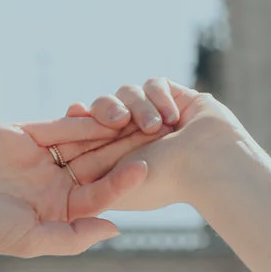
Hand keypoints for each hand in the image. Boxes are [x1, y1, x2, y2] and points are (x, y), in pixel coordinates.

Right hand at [0, 109, 159, 257]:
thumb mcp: (33, 239)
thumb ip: (75, 235)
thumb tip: (118, 228)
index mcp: (60, 210)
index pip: (99, 194)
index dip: (123, 181)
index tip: (146, 167)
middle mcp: (55, 183)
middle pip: (98, 164)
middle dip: (124, 150)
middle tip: (155, 135)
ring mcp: (41, 158)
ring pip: (84, 142)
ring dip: (109, 131)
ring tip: (137, 117)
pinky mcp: (26, 134)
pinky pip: (60, 126)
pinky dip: (81, 120)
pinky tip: (105, 111)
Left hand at [46, 80, 260, 214]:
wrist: (209, 166)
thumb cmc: (163, 182)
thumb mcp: (114, 189)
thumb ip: (87, 183)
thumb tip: (61, 176)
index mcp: (119, 156)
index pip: (88, 130)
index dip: (79, 119)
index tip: (74, 112)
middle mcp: (136, 135)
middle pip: (105, 107)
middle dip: (108, 110)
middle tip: (118, 121)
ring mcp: (155, 116)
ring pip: (127, 92)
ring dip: (140, 108)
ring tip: (157, 128)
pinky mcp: (175, 99)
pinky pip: (153, 82)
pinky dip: (159, 97)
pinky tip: (172, 117)